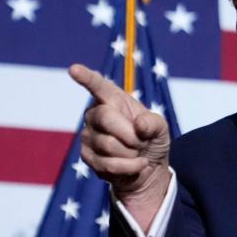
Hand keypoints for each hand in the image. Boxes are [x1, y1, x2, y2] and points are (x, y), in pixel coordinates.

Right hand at [69, 64, 170, 228]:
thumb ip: (154, 122)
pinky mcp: (87, 156)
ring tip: (136, 152)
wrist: (148, 167)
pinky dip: (129, 167)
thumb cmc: (151, 141)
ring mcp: (88, 135)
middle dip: (131, 134)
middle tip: (141, 142)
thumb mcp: (161, 129)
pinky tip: (135, 165)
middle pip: (106, 117)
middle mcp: (96, 114)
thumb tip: (139, 125)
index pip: (99, 86)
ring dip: (131, 153)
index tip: (74, 69)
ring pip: (108, 144)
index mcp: (114, 100)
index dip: (87, 77)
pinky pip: (108, 164)